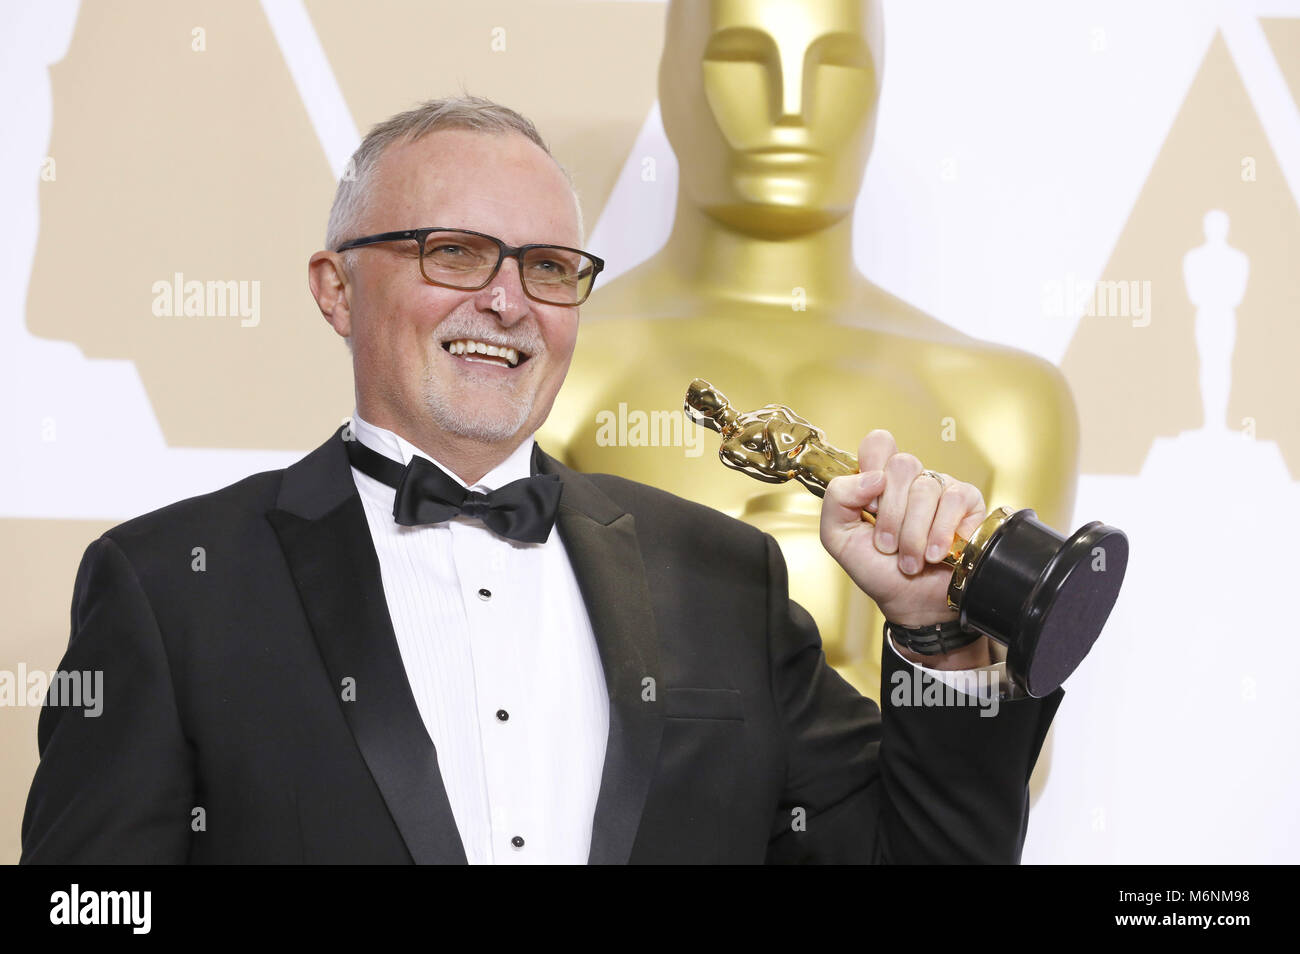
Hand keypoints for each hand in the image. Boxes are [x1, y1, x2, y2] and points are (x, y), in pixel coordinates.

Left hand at [819, 430, 986, 629]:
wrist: (910, 602)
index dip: (872, 467)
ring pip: (926, 488)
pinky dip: (939, 533)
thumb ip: (837, 499)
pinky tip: (934, 554)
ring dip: (913, 534)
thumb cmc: (877, 570)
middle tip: (887, 545)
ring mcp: (940, 487)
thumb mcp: (839, 537)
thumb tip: (872, 477)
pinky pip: (954, 500)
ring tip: (910, 560)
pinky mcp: (968, 502)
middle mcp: (910, 479)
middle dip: (891, 514)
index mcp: (879, 480)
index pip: (879, 443)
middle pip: (902, 464)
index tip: (869, 504)